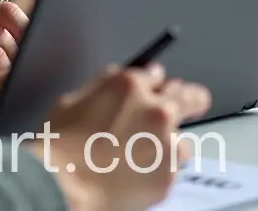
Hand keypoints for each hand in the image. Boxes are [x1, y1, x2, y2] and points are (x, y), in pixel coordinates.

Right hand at [29, 63, 211, 210]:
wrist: (66, 183)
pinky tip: (138, 170)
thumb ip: (104, 84)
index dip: (156, 80)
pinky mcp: (169, 175)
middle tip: (195, 100)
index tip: (160, 84)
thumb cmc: (63, 142)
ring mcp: (165, 144)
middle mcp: (154, 110)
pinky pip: (172, 167)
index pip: (155, 74)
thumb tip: (120, 77)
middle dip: (190, 98)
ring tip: (147, 151)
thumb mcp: (74, 98)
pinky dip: (161, 167)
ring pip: (181, 138)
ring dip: (171, 140)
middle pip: (186, 97)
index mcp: (128, 86)